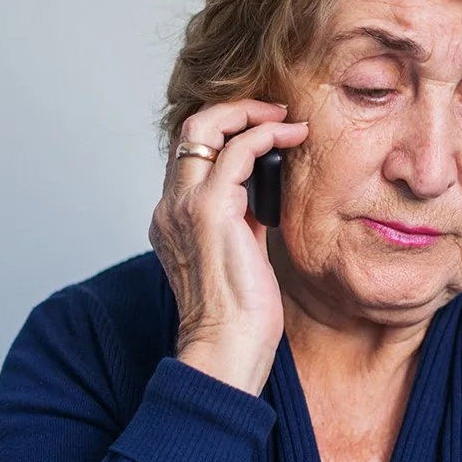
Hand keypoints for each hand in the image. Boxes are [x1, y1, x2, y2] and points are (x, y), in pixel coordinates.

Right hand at [148, 99, 308, 394]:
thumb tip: (263, 202)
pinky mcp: (211, 210)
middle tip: (274, 111)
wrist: (225, 350)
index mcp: (172, 220)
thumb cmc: (237, 320)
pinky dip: (266, 134)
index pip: (188, 156)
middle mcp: (170, 207)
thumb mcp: (239, 259)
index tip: (261, 129)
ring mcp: (185, 206)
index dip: (224, 133)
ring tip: (286, 119)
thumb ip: (242, 225)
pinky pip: (238, 150)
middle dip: (234, 111)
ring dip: (250, 114)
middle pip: (189, 131)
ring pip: (206, 129)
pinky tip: (292, 136)